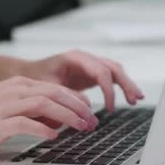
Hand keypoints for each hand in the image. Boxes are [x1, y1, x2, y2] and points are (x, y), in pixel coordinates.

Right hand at [0, 76, 98, 150]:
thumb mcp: (3, 104)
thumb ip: (28, 108)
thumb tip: (54, 121)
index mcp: (17, 85)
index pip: (55, 88)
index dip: (76, 100)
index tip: (89, 111)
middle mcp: (14, 91)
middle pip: (55, 93)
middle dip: (78, 107)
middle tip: (92, 121)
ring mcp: (5, 106)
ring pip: (44, 104)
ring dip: (67, 116)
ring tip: (80, 127)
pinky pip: (25, 123)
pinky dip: (42, 129)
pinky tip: (53, 137)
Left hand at [19, 50, 144, 111]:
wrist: (28, 75)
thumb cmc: (35, 79)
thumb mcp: (49, 88)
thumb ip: (67, 96)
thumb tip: (86, 107)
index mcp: (75, 58)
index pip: (100, 71)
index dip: (108, 90)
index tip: (110, 107)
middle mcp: (85, 59)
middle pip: (112, 68)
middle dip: (125, 84)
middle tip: (134, 99)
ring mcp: (89, 65)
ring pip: (114, 72)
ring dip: (127, 84)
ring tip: (136, 99)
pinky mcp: (90, 74)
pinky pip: (110, 78)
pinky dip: (120, 87)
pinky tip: (128, 97)